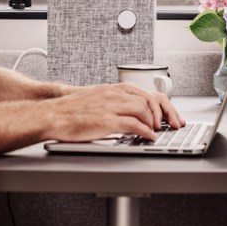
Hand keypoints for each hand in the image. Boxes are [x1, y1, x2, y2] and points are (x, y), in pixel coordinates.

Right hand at [43, 82, 185, 142]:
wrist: (53, 114)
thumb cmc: (73, 110)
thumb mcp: (99, 99)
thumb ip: (117, 103)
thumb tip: (136, 114)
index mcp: (114, 88)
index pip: (148, 93)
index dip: (164, 106)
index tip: (173, 116)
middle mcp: (115, 94)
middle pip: (151, 100)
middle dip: (166, 114)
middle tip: (173, 125)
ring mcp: (111, 106)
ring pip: (144, 110)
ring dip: (155, 123)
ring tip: (157, 132)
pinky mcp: (106, 120)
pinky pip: (133, 124)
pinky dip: (145, 132)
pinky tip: (148, 137)